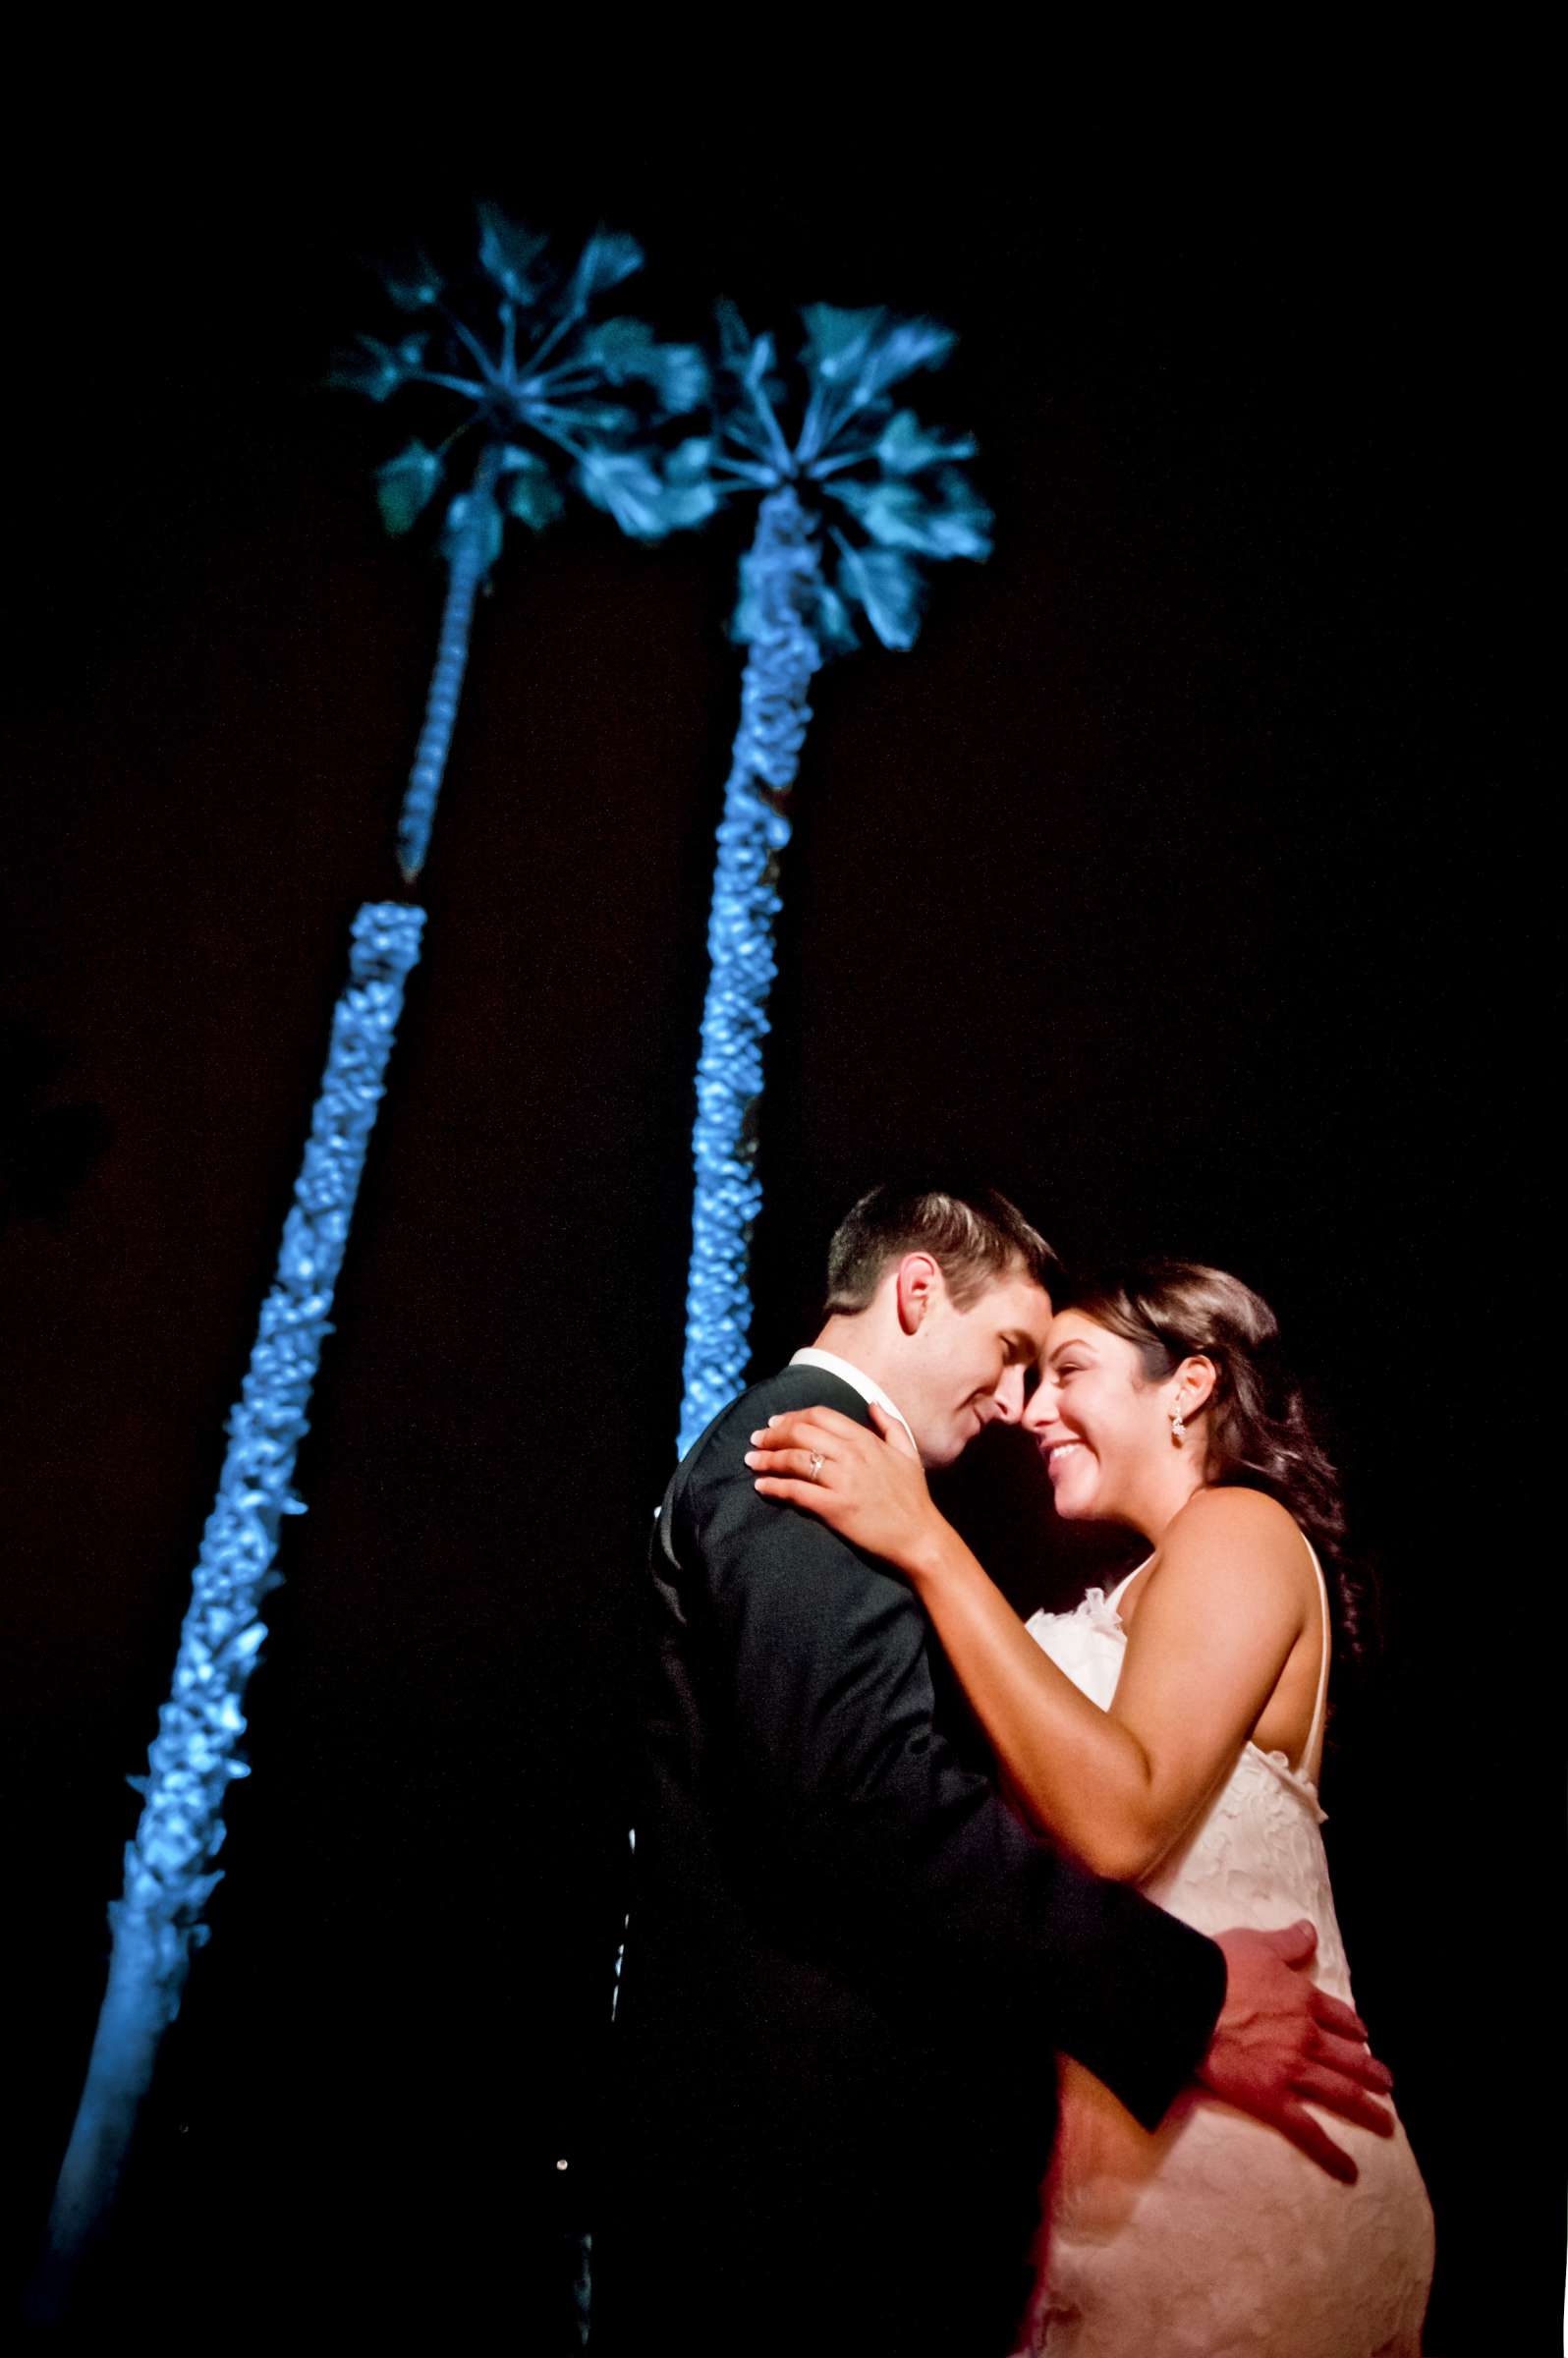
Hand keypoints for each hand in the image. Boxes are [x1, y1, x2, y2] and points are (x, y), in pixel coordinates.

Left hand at [745, 1403, 942, 1575]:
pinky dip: (775, 1487)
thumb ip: (890, 1424)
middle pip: (801, 1433)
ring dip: (767, 1459)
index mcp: (866, 1440)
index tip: (775, 1423)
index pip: (819, 1415)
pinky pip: (797, 1492)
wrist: (921, 1538)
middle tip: (756, 1440)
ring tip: (751, 1461)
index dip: (792, 1417)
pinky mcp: (836, 1508)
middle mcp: (852, 1455)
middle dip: (773, 1434)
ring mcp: (843, 1481)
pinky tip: (761, 1487)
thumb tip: (872, 1403)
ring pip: (795, 1460)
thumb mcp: (908, 1453)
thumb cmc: (914, 1498)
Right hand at [1199, 1921, 1395, 2182]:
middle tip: (1387, 2085)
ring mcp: (1293, 2071)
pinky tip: (1350, 2170)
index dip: (1353, 2029)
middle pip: (1349, 2058)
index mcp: (1304, 2000)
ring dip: (1368, 2110)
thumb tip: (1310, 1929)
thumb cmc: (1218, 1968)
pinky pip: (1309, 2130)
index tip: (1363, 2038)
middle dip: (1372, 2072)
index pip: (1339, 2017)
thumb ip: (1288, 1942)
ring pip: (1341, 2094)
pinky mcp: (1272, 2099)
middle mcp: (1307, 2037)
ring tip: (1387, 2123)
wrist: (1189, 2000)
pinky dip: (1331, 2152)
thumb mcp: (1257, 1944)